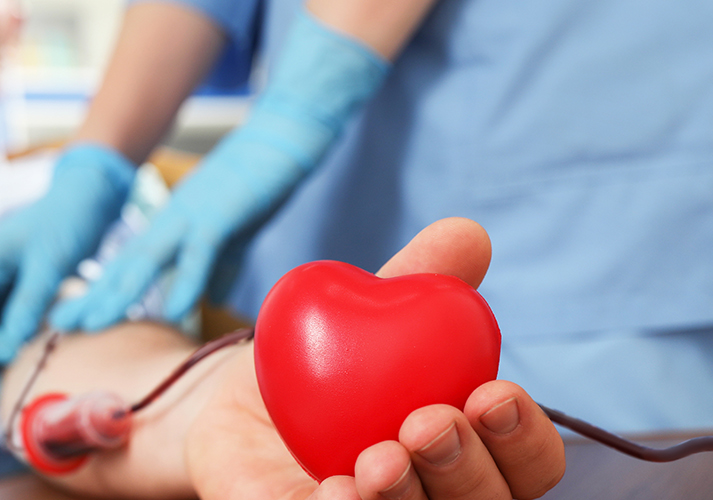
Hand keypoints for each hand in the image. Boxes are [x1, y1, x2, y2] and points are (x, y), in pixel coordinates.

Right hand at [0, 144, 134, 402]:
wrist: (90, 194)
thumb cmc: (71, 217)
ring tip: (2, 394)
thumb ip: (31, 297)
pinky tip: (23, 370)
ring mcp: (0, 283)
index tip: (9, 357)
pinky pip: (5, 325)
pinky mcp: (19, 291)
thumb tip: (13, 343)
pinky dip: (10, 348)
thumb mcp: (52, 257)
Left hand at [48, 150, 293, 331]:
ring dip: (119, 293)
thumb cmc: (257, 184)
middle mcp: (171, 223)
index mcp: (171, 229)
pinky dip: (187, 281)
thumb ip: (218, 266)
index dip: (99, 295)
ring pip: (147, 260)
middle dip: (91, 298)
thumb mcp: (232, 235)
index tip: (71, 321)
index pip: (127, 268)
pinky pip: (200, 252)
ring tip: (92, 323)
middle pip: (124, 267)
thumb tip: (211, 298)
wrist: (283, 136)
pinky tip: (175, 311)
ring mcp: (192, 217)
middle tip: (58, 325)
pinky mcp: (221, 215)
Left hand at [187, 218, 565, 499]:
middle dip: (464, 468)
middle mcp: (440, 498)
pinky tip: (335, 489)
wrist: (233, 403)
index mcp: (474, 451)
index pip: (530, 464)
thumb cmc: (325, 364)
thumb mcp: (364, 312)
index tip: (492, 394)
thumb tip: (468, 234)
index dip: (523, 437)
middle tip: (427, 423)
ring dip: (408, 497)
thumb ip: (418, 280)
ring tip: (379, 457)